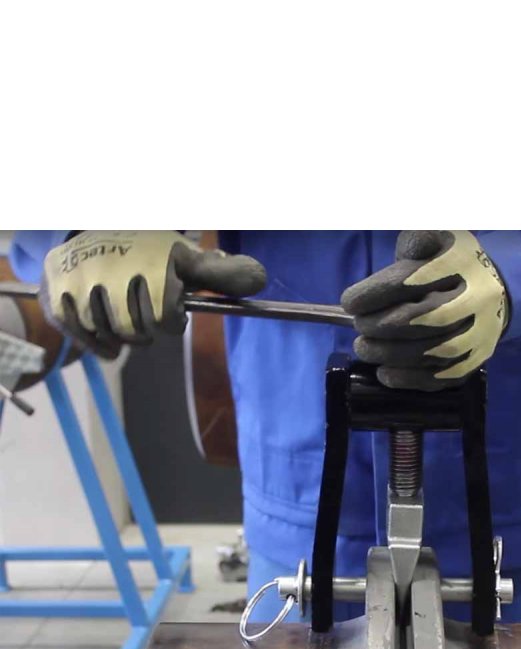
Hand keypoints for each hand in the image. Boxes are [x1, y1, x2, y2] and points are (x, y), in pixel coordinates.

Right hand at [40, 231, 266, 358]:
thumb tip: (260, 279)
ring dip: (122, 335)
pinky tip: (108, 339)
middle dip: (145, 328)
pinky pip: (82, 333)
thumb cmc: (149, 253)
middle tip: (143, 313)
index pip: (165, 319)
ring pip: (111, 334)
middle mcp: (114, 267)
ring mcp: (82, 279)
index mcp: (150, 261)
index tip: (168, 310)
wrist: (92, 230)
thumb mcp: (185, 259)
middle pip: (138, 331)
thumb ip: (220, 273)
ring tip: (125, 319)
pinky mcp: (58, 290)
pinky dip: (97, 342)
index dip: (170, 322)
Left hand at [341, 230, 508, 389]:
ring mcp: (480, 332)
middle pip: (424, 318)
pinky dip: (410, 379)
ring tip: (364, 348)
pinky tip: (385, 374)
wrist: (496, 290)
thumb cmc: (451, 263)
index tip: (349, 302)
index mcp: (461, 262)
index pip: (412, 280)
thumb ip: (416, 240)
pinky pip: (443, 377)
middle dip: (381, 326)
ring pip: (433, 352)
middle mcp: (476, 298)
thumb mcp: (435, 239)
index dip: (375, 293)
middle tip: (359, 327)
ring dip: (390, 355)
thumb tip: (407, 252)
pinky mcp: (478, 359)